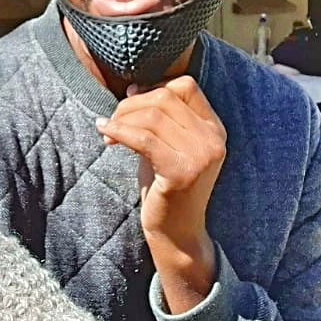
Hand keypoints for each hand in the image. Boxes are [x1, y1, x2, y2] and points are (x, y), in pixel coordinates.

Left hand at [96, 76, 226, 313]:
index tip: (131, 99)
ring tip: (108, 132)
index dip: (154, 86)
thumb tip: (134, 86)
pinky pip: (143, 139)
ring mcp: (202, 155)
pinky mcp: (182, 172)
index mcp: (215, 129)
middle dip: (131, 104)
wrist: (175, 234)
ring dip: (122, 119)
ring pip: (152, 116)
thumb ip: (159, 117)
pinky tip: (105, 134)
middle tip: (113, 120)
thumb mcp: (167, 145)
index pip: (186, 86)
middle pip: (165, 97)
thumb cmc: (166, 187)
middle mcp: (214, 140)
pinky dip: (119, 132)